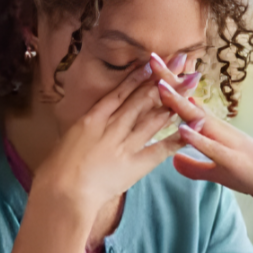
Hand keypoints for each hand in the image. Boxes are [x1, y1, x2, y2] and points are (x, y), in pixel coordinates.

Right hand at [32, 56, 196, 215]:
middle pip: (142, 98)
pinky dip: (180, 135)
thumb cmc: (56, 171)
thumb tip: (87, 125)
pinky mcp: (135, 164)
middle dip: (163, 77)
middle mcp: (111, 126)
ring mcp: (125, 144)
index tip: (153, 61)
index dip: (139, 76)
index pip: (120, 92)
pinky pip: (161, 147)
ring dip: (176, 98)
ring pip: (154, 116)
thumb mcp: (66, 142)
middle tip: (182, 60)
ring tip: (192, 82)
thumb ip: (82, 132)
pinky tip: (195, 123)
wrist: (61, 192)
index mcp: (92, 119)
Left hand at [154, 67, 252, 217]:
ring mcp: (228, 144)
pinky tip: (183, 130)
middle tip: (151, 58)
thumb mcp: (219, 172)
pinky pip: (213, 149)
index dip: (170, 86)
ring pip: (200, 120)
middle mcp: (220, 131)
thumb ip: (195, 166)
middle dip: (170, 82)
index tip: (151, 66)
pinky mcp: (234, 161)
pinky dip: (197, 139)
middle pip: (190, 103)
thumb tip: (173, 160)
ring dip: (180, 104)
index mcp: (214, 132)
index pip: (188, 104)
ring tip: (160, 87)